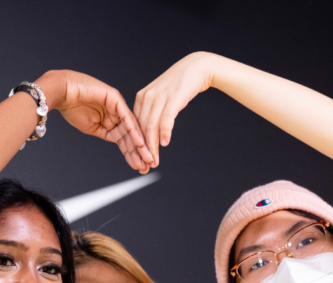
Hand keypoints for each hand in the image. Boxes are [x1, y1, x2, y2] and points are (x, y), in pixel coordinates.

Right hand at [46, 70, 153, 171]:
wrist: (63, 93)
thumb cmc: (71, 108)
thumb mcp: (91, 128)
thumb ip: (105, 134)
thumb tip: (118, 143)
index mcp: (110, 121)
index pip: (124, 140)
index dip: (132, 154)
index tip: (139, 167)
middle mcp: (116, 114)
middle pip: (131, 136)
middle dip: (139, 152)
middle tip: (147, 166)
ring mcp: (117, 106)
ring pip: (132, 128)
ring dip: (140, 145)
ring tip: (146, 158)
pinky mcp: (116, 99)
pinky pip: (127, 117)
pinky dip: (133, 130)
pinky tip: (140, 143)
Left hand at [132, 52, 218, 166]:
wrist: (197, 67)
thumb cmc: (180, 85)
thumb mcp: (161, 97)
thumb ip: (152, 111)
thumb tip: (148, 132)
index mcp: (141, 98)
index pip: (135, 125)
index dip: (136, 144)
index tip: (139, 159)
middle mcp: (147, 97)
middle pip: (141, 128)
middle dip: (143, 150)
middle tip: (146, 165)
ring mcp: (160, 96)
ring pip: (151, 126)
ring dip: (152, 146)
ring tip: (155, 160)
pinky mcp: (173, 97)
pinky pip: (165, 118)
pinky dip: (164, 132)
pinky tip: (165, 143)